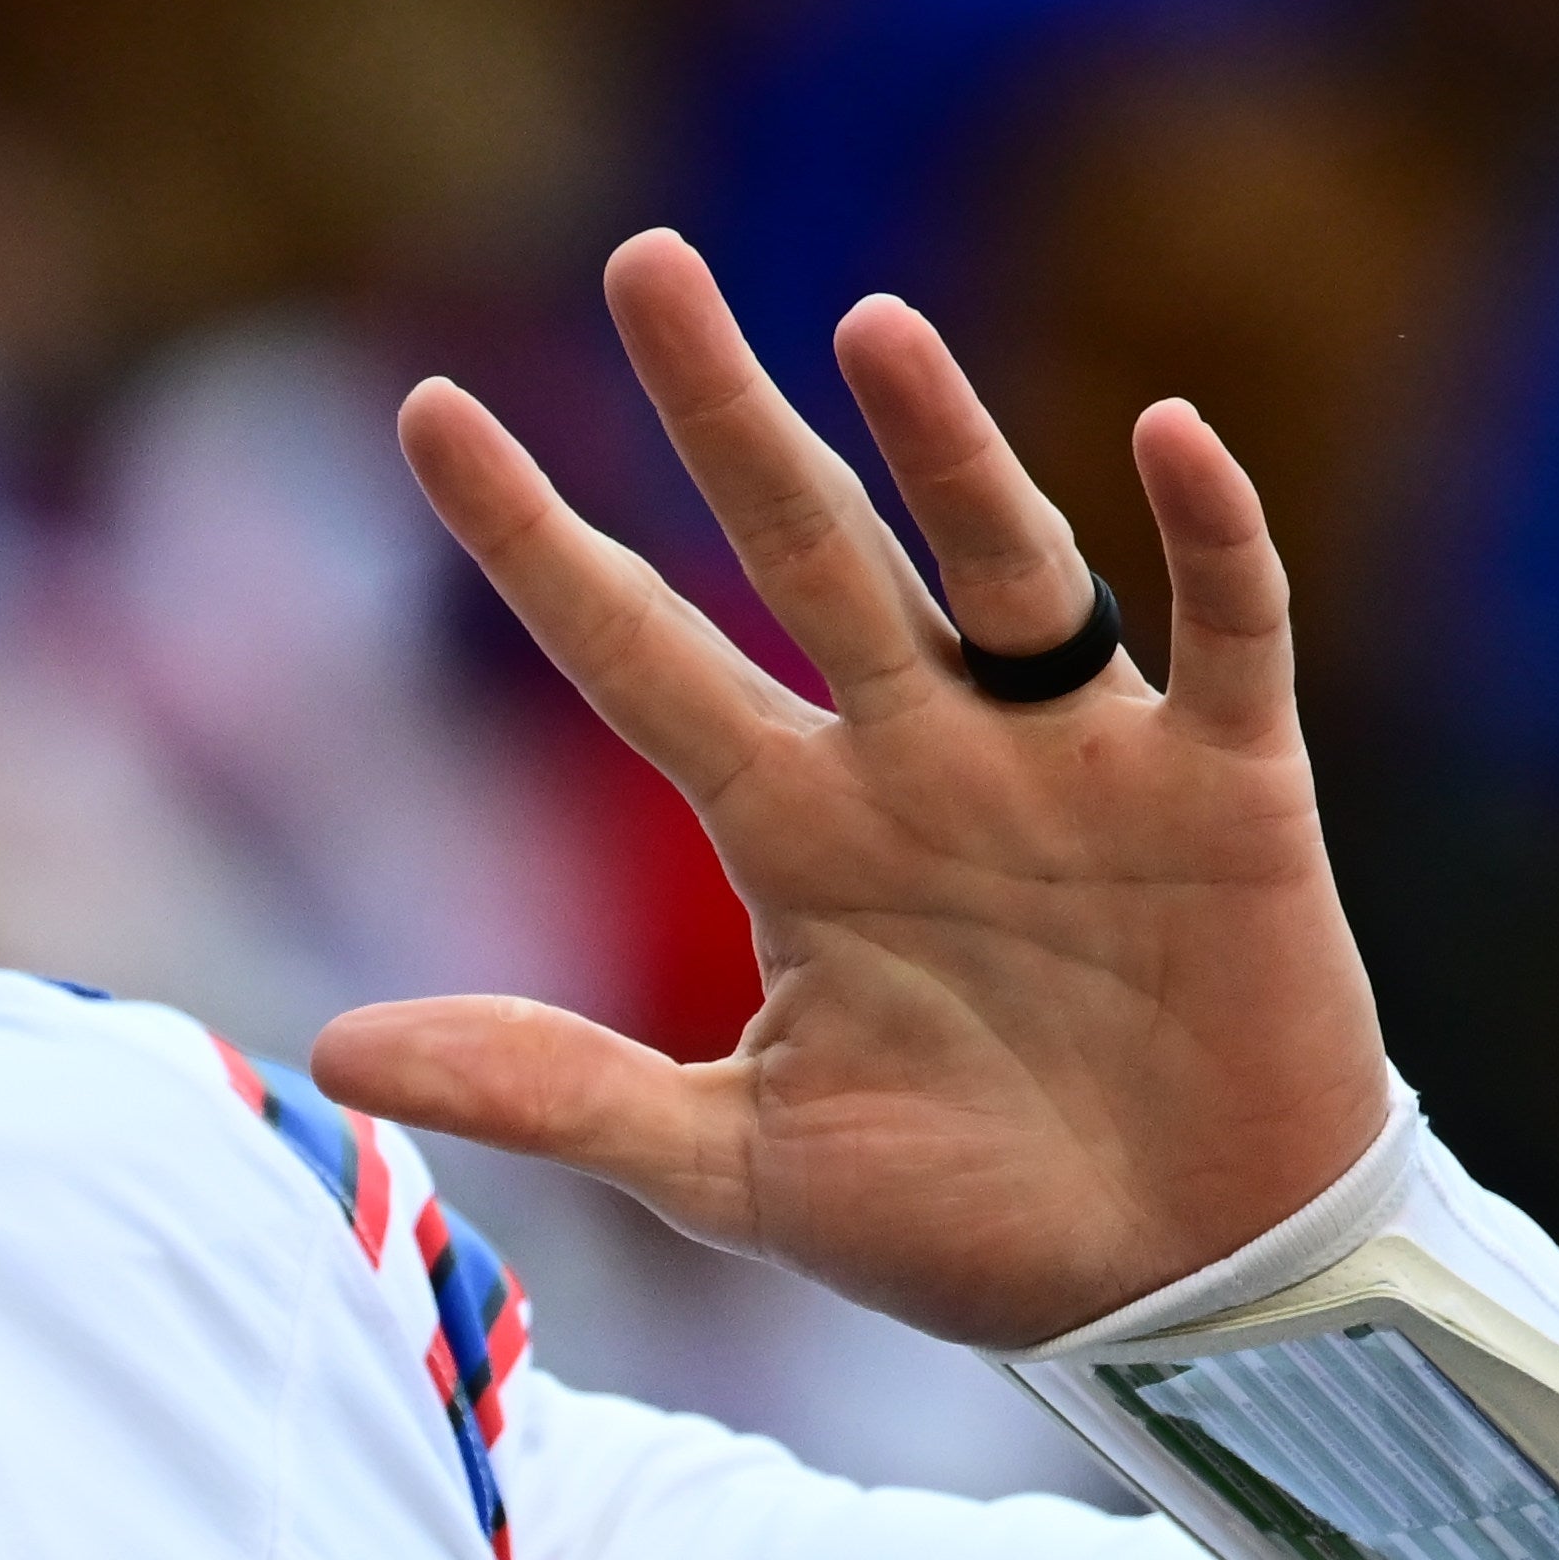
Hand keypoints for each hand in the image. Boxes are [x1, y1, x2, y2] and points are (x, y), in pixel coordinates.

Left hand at [319, 235, 1392, 1352]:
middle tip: (641, 263)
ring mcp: (1075, 760)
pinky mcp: (1227, 789)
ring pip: (998, 562)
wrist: (1180, 1295)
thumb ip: (553, 1089)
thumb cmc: (968, 1227)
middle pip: (803, 552)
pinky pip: (1226, 631)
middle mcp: (921, 760)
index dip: (535, 542)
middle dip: (722, 415)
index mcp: (794, 834)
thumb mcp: (732, 1169)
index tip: (424, 412)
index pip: (634, 653)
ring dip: (946, 449)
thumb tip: (331, 1048)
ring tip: (869, 333)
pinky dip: (1211, 536)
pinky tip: (1173, 433)